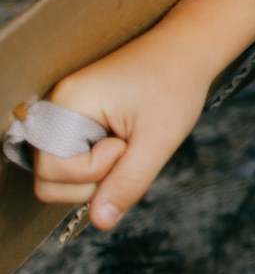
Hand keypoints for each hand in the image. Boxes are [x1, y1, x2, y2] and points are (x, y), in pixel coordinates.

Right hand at [30, 0, 254, 231]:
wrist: (187, 50)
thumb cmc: (175, 86)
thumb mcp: (159, 139)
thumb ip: (128, 182)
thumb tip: (100, 223)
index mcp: (67, 103)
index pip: (51, 169)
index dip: (92, 171)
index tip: (124, 145)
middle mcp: (54, 107)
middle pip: (48, 177)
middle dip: (92, 178)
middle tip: (128, 149)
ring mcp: (61, 113)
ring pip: (60, 173)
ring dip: (97, 172)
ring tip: (127, 143)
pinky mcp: (73, 119)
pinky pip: (73, 159)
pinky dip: (98, 162)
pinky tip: (121, 143)